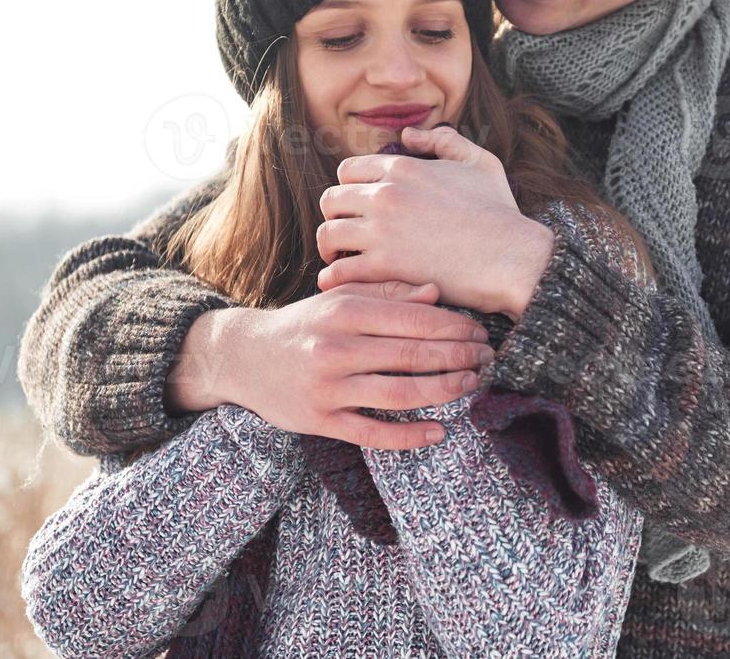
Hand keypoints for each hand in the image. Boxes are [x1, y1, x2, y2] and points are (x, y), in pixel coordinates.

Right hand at [168, 280, 495, 449]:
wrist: (242, 356)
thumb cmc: (303, 323)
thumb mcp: (338, 298)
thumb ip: (386, 292)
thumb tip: (436, 293)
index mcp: (344, 311)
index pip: (413, 319)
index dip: (454, 327)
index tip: (480, 332)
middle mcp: (335, 348)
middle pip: (411, 356)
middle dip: (457, 357)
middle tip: (486, 359)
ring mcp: (327, 388)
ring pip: (398, 394)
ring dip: (442, 391)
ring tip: (470, 386)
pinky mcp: (320, 421)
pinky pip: (372, 433)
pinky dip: (408, 436)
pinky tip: (437, 432)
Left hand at [314, 125, 555, 319]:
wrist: (513, 256)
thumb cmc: (500, 212)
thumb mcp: (480, 163)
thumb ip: (443, 141)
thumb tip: (409, 134)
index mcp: (402, 167)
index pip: (348, 171)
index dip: (351, 190)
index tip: (358, 207)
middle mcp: (385, 194)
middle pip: (331, 200)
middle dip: (336, 217)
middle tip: (346, 234)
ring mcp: (382, 231)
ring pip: (328, 234)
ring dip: (330, 248)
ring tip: (340, 259)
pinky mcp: (385, 267)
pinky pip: (339, 271)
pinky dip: (334, 278)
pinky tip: (342, 283)